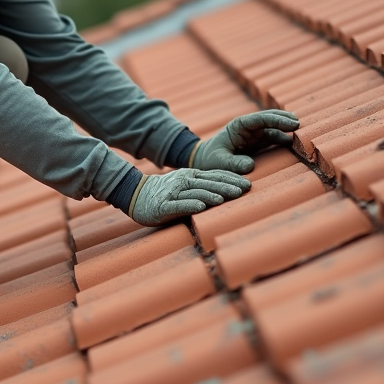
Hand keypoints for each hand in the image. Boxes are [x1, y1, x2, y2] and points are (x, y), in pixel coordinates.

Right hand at [128, 169, 250, 225]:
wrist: (136, 193)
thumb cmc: (165, 192)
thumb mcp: (186, 185)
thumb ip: (203, 186)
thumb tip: (227, 191)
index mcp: (191, 176)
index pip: (215, 175)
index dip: (231, 179)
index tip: (247, 183)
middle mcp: (184, 181)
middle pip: (209, 183)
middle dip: (227, 186)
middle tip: (244, 190)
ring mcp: (173, 193)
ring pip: (195, 193)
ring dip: (211, 195)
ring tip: (225, 198)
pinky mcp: (163, 206)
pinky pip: (178, 205)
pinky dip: (190, 205)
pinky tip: (200, 208)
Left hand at [191, 110, 299, 173]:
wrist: (206, 161)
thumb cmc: (210, 160)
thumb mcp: (219, 162)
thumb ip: (233, 163)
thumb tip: (250, 165)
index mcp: (239, 126)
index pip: (260, 119)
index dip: (276, 120)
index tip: (291, 123)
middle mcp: (249, 127)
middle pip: (269, 119)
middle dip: (285, 120)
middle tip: (300, 124)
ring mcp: (255, 134)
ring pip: (274, 127)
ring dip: (287, 128)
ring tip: (302, 132)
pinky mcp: (259, 142)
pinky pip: (274, 138)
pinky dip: (284, 138)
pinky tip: (295, 142)